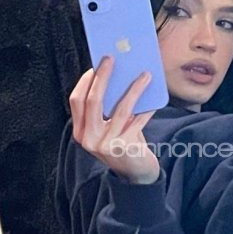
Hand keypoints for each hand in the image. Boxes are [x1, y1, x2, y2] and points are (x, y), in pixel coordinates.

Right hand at [69, 57, 159, 183]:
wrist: (137, 175)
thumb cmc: (123, 143)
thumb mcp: (109, 128)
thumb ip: (107, 109)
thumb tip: (117, 76)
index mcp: (80, 132)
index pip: (76, 100)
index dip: (86, 81)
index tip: (96, 65)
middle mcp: (89, 139)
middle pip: (93, 101)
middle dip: (103, 76)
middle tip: (112, 59)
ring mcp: (106, 144)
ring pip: (121, 108)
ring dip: (134, 89)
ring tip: (145, 75)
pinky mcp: (125, 148)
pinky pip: (138, 120)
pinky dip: (147, 108)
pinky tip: (154, 98)